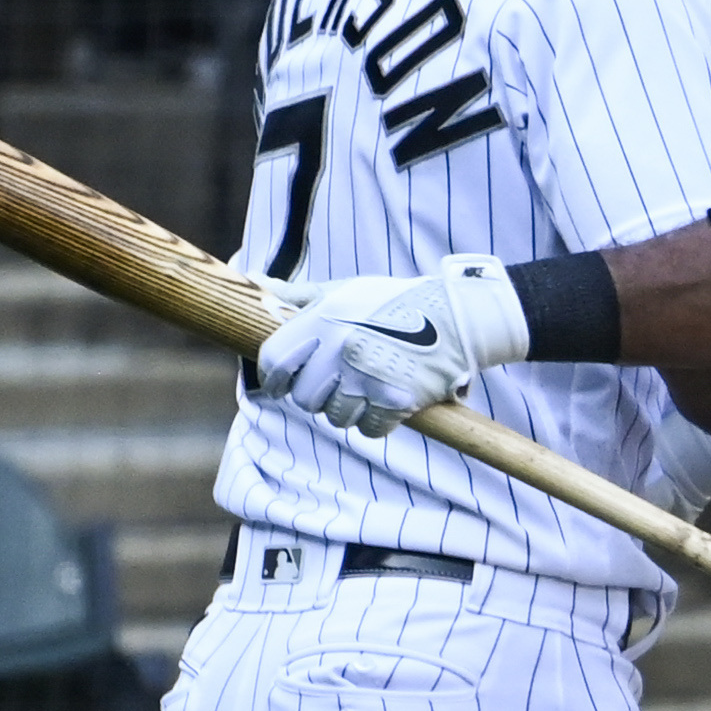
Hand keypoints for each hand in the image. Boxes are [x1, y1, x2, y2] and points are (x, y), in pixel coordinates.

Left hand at [255, 258, 521, 437]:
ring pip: (336, 417)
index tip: (281, 386)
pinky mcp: (395, 400)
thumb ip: (298, 297)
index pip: (273, 363)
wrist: (457, 317)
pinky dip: (376, 421)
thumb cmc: (395, 302)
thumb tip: (253, 281)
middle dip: (317, 396)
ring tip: (366, 388)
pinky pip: (368, 428)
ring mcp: (368, 377)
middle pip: (304, 398)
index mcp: (323, 321)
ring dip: (348, 409)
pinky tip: (386, 401)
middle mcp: (340, 350)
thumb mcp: (344, 291)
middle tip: (337, 384)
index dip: (273, 380)